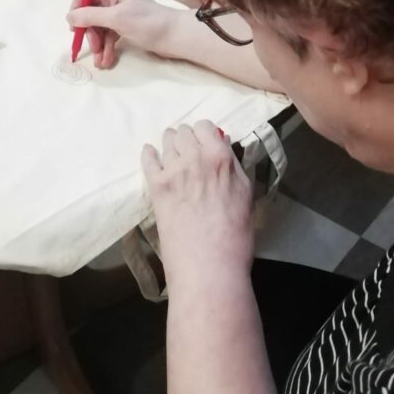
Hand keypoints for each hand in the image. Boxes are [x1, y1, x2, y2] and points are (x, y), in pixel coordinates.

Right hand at [66, 0, 179, 67]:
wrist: (175, 37)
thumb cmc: (147, 23)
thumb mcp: (116, 18)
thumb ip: (90, 16)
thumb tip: (69, 17)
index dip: (77, 9)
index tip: (74, 27)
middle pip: (92, 13)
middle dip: (90, 33)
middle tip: (93, 48)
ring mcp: (122, 12)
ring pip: (100, 27)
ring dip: (98, 44)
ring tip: (100, 61)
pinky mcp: (127, 26)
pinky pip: (110, 35)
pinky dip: (107, 47)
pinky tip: (106, 61)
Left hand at [143, 121, 253, 286]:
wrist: (208, 267)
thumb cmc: (235, 236)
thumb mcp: (245, 195)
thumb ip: (233, 167)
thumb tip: (223, 147)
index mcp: (220, 158)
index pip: (206, 126)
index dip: (206, 134)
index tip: (206, 144)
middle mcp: (194, 158)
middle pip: (184, 131)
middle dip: (187, 138)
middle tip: (190, 152)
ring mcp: (172, 171)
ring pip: (166, 141)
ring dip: (171, 144)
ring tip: (173, 155)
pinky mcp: (156, 187)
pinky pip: (148, 158)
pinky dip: (150, 153)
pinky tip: (151, 154)